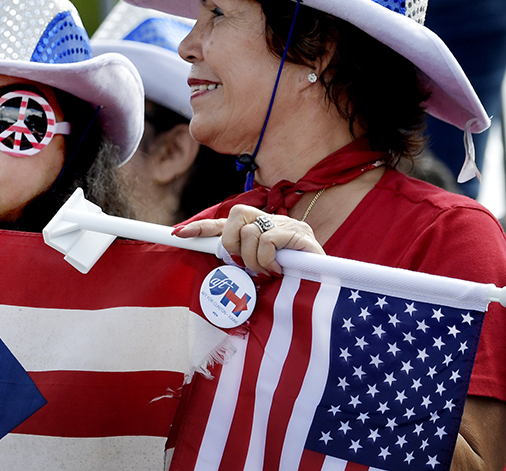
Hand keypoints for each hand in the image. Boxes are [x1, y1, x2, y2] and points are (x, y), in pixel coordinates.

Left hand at [175, 204, 322, 275]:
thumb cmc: (289, 285)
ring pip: (249, 231)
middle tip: (247, 265)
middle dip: (233, 244)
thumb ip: (241, 265)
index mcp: (260, 230)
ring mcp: (287, 225)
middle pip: (234, 216)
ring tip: (266, 271)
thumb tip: (219, 263)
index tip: (179, 234)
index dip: (202, 227)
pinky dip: (267, 258)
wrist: (327, 290)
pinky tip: (278, 270)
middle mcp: (273, 222)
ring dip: (252, 258)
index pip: (225, 222)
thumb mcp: (257, 274)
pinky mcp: (301, 234)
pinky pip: (268, 239)